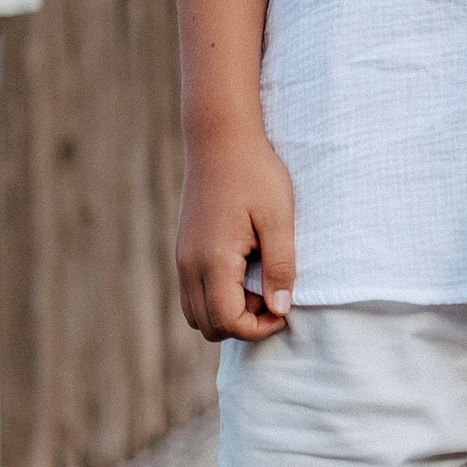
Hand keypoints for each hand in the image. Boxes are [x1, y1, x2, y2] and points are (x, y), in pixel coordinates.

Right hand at [177, 126, 297, 341]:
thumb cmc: (255, 174)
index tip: (284, 308)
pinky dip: (216, 297)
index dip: (259, 327)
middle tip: (272, 295)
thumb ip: (280, 266)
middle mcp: (189, 264)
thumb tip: (280, 309)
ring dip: (228, 312)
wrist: (220, 139)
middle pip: (208, 326)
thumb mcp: (278, 219)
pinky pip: (193, 293)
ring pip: (196, 314)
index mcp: (212, 259)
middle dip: (243, 324)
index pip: (227, 321)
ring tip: (258, 283)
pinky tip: (244, 270)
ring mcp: (182, 258)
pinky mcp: (184, 250)